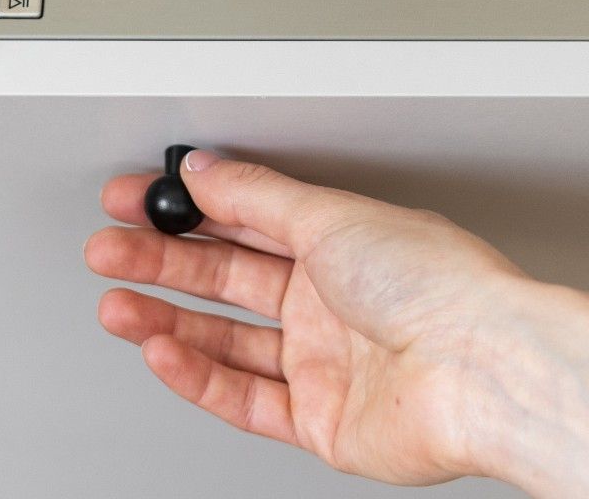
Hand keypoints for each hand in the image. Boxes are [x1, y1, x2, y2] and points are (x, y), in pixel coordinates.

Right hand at [84, 149, 528, 485]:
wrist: (481, 369)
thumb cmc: (439, 287)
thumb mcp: (332, 216)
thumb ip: (258, 196)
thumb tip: (205, 167)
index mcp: (344, 243)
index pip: (246, 219)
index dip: (186, 210)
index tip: (133, 198)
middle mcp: (335, 301)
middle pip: (227, 278)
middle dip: (162, 262)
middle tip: (108, 247)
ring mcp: (327, 363)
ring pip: (227, 339)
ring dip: (167, 318)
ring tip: (116, 302)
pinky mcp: (322, 421)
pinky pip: (244, 398)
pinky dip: (198, 375)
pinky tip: (162, 349)